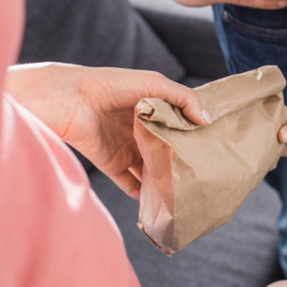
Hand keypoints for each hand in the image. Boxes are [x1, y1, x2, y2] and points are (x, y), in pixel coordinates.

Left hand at [4, 63, 210, 198]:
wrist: (72, 101)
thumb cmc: (113, 85)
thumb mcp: (155, 83)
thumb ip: (185, 99)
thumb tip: (208, 122)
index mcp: (152, 108)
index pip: (179, 124)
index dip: (195, 134)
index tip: (214, 146)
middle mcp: (141, 130)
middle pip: (167, 150)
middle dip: (182, 161)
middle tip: (205, 174)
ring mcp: (128, 149)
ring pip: (151, 170)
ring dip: (165, 180)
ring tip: (186, 193)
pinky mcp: (113, 165)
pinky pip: (131, 184)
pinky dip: (143, 195)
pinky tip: (160, 203)